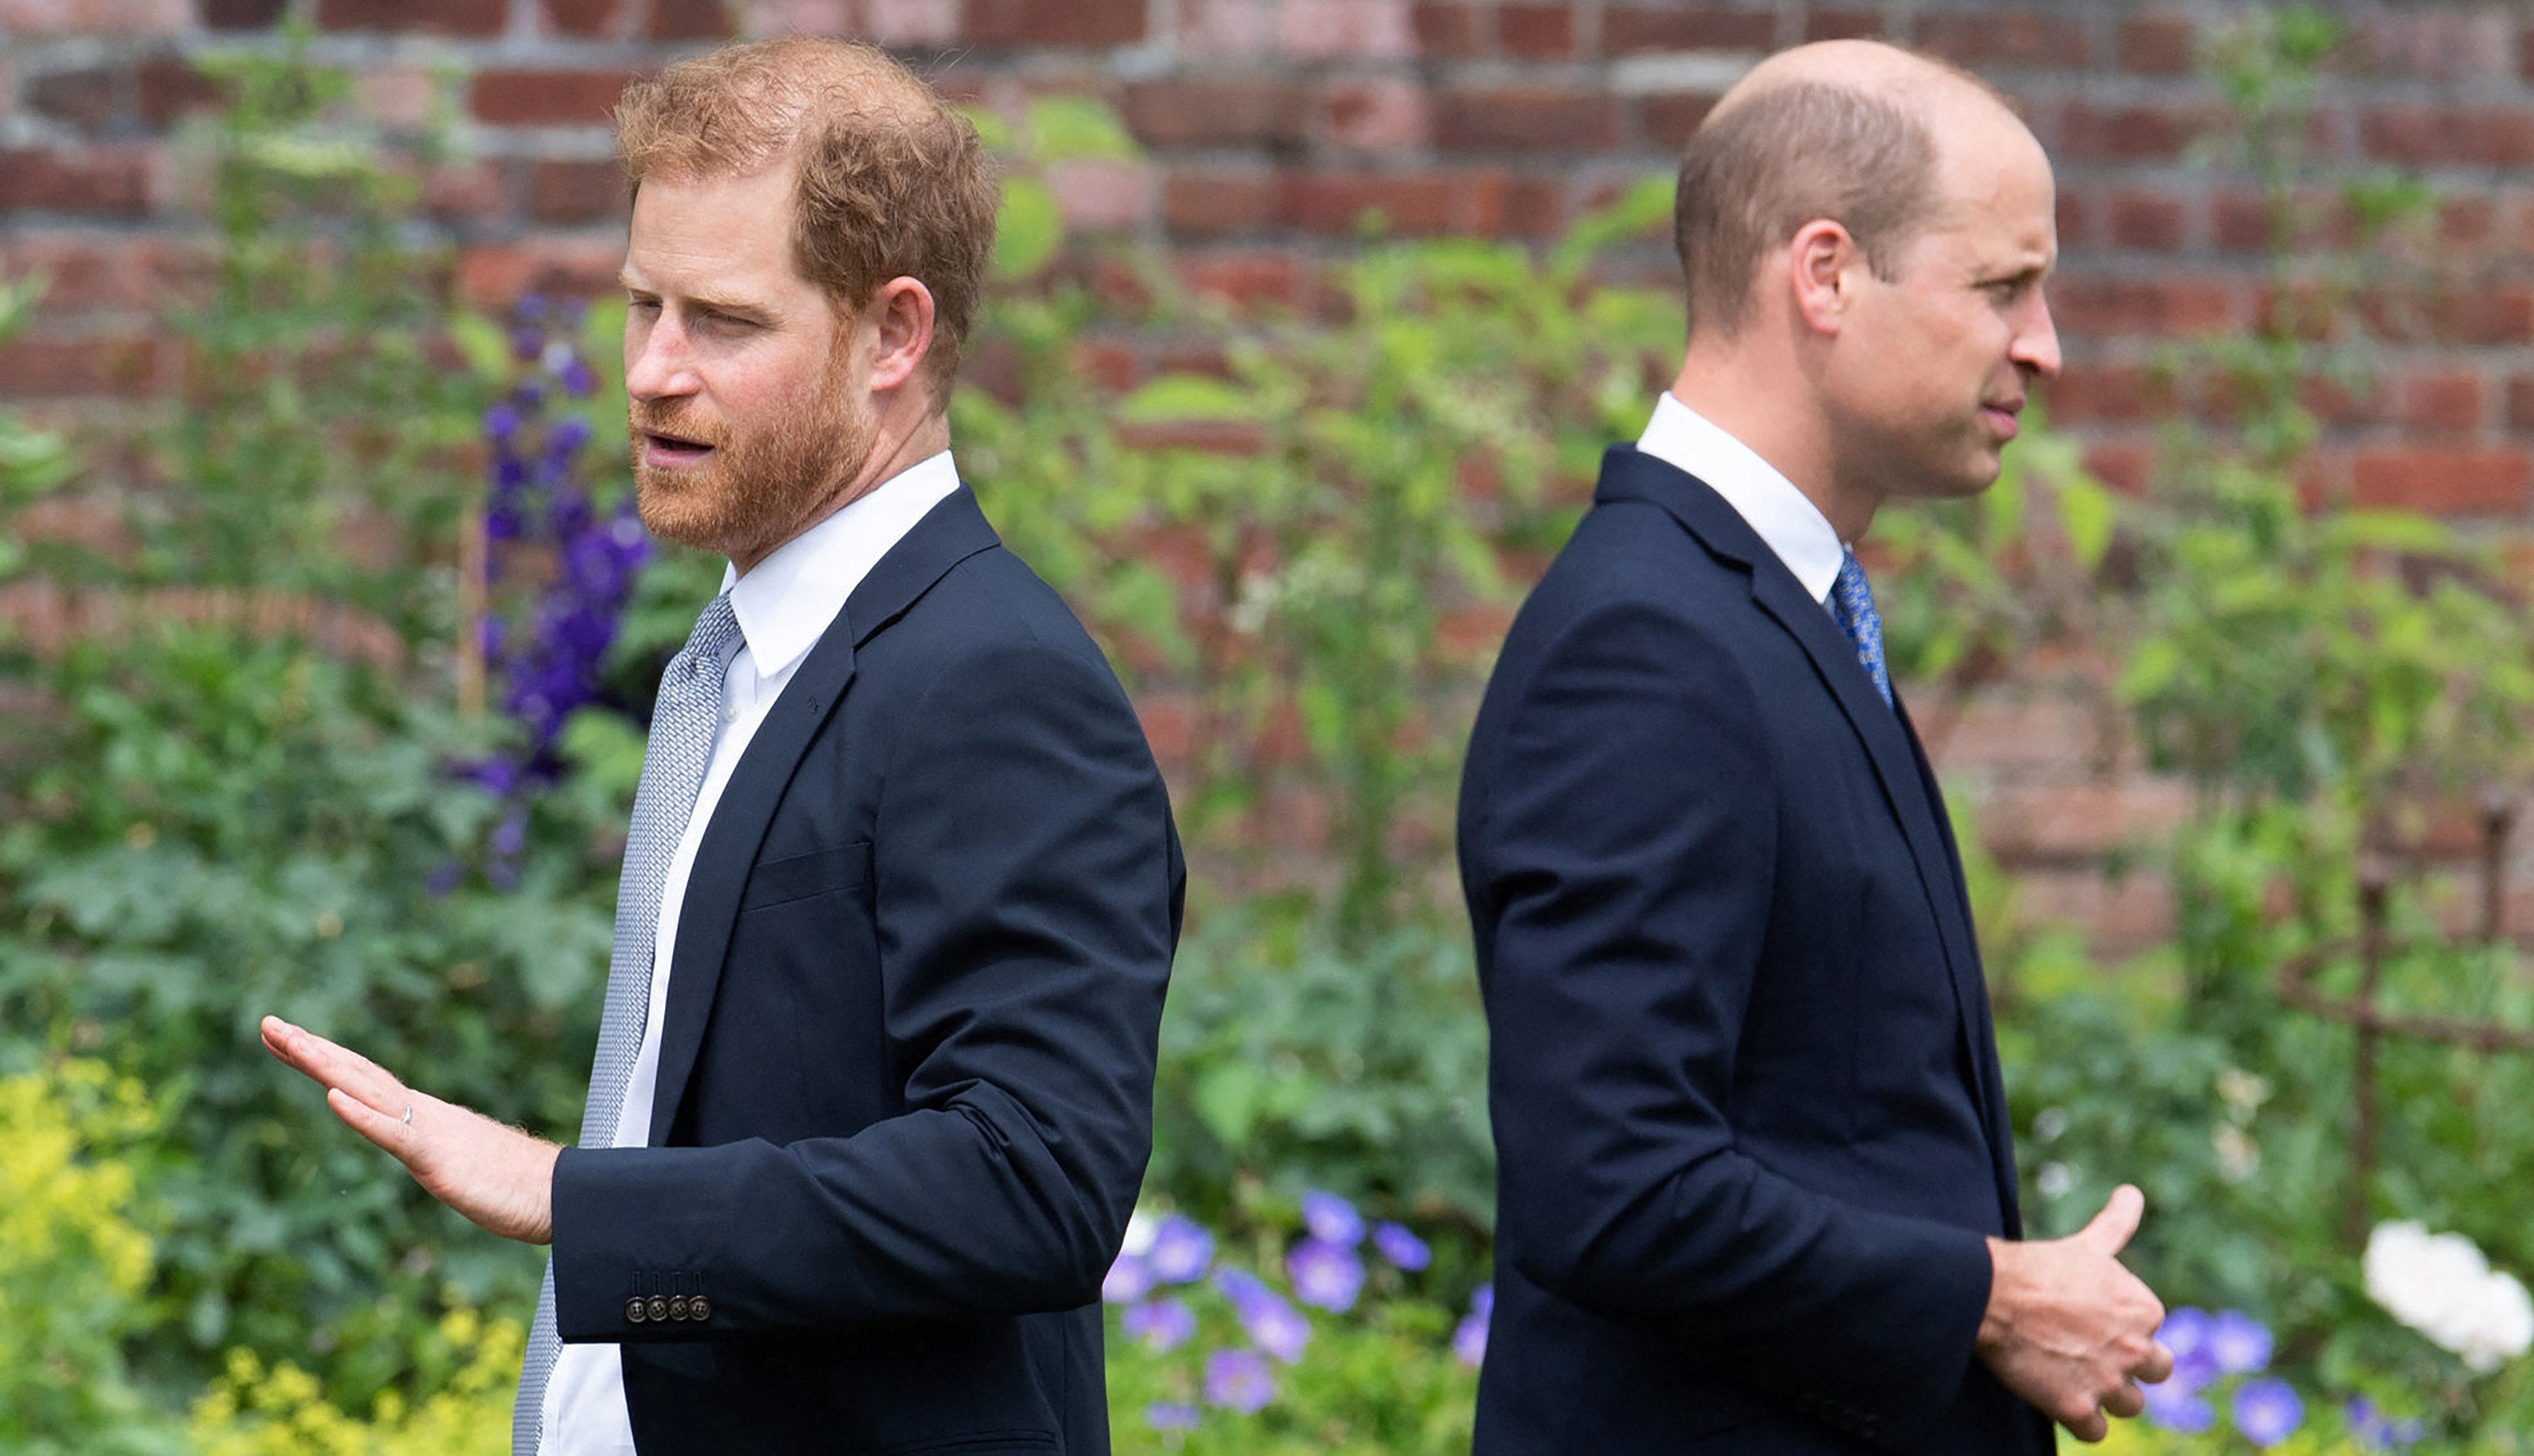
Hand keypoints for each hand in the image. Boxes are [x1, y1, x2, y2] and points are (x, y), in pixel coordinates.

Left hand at [261, 1015, 559, 1244]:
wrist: (559, 1194)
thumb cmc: (515, 1185)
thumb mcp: (458, 1165)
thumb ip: (435, 1149)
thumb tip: (423, 1147)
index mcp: (422, 1116)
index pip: (362, 1080)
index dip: (322, 1057)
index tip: (283, 1038)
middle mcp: (422, 1113)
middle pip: (357, 1074)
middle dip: (310, 1048)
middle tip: (268, 1023)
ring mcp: (429, 1132)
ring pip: (369, 1091)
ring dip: (326, 1067)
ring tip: (290, 1043)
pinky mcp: (438, 1159)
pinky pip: (394, 1134)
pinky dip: (362, 1115)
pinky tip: (333, 1099)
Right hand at [1975, 1184, 2173, 1442]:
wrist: (1991, 1293)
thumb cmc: (2038, 1266)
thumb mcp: (2087, 1246)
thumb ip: (2117, 1224)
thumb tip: (2132, 1192)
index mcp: (2145, 1309)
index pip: (2152, 1332)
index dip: (2122, 1330)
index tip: (2090, 1321)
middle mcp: (2136, 1348)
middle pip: (2155, 1373)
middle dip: (2128, 1367)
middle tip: (2089, 1355)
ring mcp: (2109, 1382)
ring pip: (2129, 1406)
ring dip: (2106, 1397)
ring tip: (2072, 1376)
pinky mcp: (2078, 1409)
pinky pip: (2097, 1433)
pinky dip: (2082, 1422)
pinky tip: (2059, 1399)